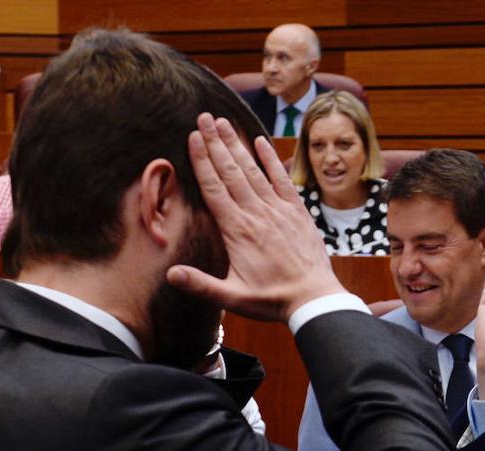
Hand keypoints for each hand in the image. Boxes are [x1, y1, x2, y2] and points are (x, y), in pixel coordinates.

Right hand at [166, 114, 343, 321]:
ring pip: (254, 170)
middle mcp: (257, 213)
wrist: (314, 298)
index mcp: (237, 230)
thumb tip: (170, 274)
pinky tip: (261, 141)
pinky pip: (282, 179)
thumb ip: (201, 284)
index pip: (214, 188)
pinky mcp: (297, 212)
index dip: (202, 160)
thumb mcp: (232, 297)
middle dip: (216, 142)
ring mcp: (279, 210)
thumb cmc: (272, 300)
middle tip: (203, 116)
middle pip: (231, 171)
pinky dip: (271, 159)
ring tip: (224, 122)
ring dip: (238, 145)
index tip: (193, 136)